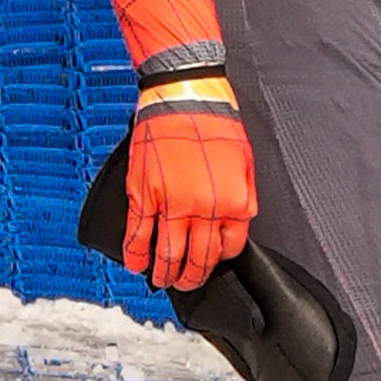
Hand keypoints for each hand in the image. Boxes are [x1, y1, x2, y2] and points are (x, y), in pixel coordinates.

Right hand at [125, 80, 256, 290]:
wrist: (184, 96)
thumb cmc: (216, 123)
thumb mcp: (245, 164)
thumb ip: (243, 198)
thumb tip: (237, 223)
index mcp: (233, 202)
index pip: (228, 249)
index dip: (218, 259)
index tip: (211, 261)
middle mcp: (204, 209)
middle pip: (198, 260)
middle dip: (192, 278)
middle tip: (186, 283)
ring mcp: (171, 204)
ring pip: (167, 255)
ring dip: (165, 273)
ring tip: (164, 280)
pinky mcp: (144, 195)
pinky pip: (138, 235)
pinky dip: (135, 254)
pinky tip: (136, 264)